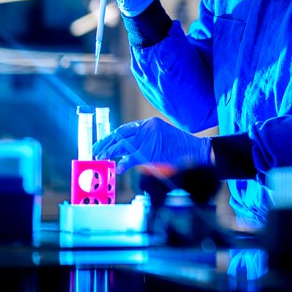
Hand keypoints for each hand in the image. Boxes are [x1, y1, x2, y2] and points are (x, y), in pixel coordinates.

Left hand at [92, 117, 210, 174]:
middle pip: (120, 134)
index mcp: (149, 123)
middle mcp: (147, 128)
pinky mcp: (149, 152)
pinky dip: (123, 163)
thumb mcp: (161, 138)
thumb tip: (128, 150)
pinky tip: (118, 167)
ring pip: (122, 145)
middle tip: (96, 149)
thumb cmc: (180, 147)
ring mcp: (147, 139)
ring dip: (110, 151)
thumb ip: (146, 140)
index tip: (104, 141)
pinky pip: (130, 158)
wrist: (195, 150)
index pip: (126, 128)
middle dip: (106, 142)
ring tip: (101, 157)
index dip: (113, 136)